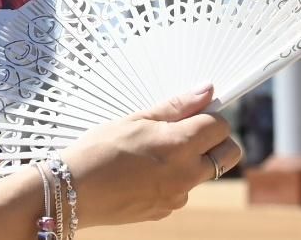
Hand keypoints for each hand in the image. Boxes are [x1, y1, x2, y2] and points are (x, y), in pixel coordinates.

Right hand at [58, 85, 242, 227]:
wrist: (71, 191)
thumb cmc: (98, 149)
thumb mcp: (136, 119)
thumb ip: (176, 107)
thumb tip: (207, 91)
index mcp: (179, 145)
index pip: (221, 126)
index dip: (210, 116)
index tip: (194, 113)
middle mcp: (185, 174)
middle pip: (228, 154)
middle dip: (217, 140)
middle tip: (189, 132)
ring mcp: (177, 196)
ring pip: (204, 173)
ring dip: (193, 161)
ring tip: (155, 153)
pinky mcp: (166, 210)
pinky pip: (182, 190)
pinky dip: (173, 180)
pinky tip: (144, 172)